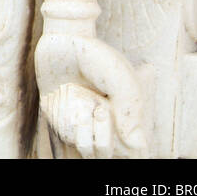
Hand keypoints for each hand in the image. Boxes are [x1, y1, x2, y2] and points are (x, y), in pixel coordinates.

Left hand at [36, 32, 146, 157]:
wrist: (65, 41)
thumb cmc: (98, 59)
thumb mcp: (121, 81)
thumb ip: (130, 112)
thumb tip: (136, 145)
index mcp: (125, 119)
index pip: (129, 152)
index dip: (124, 148)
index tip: (115, 122)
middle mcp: (104, 125)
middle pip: (105, 154)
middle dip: (103, 136)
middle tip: (101, 109)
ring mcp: (81, 123)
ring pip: (85, 147)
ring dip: (84, 126)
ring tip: (83, 102)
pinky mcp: (59, 118)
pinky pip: (65, 134)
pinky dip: (66, 119)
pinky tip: (65, 98)